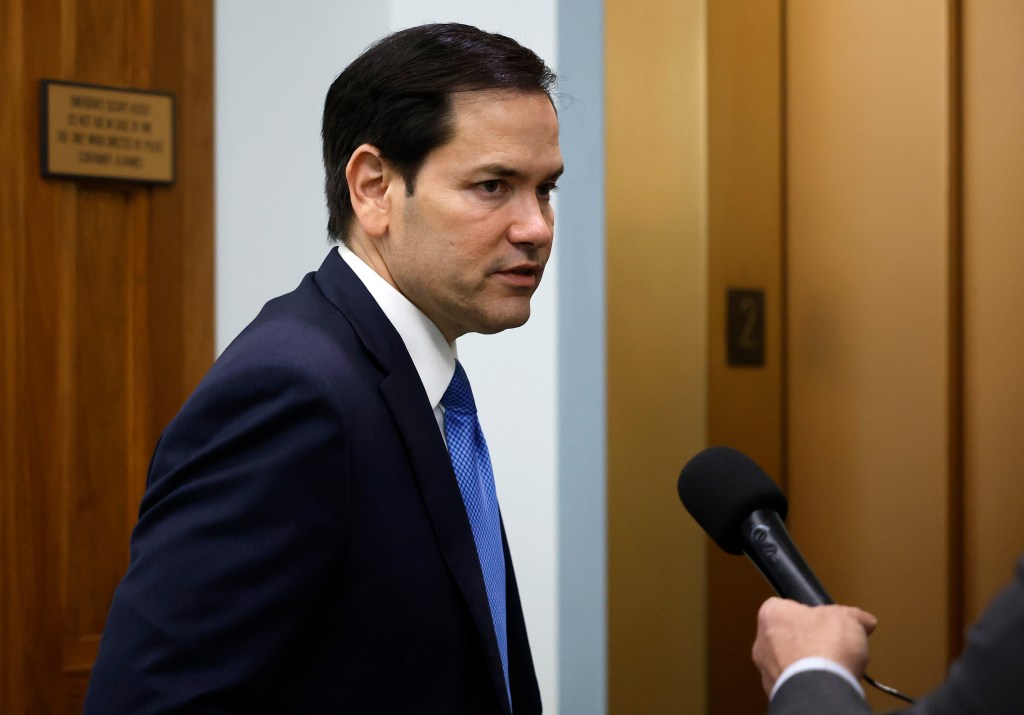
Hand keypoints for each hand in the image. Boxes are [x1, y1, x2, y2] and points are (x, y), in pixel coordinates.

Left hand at [752, 597, 877, 695]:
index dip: (810, 613)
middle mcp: (762, 641)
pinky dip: (808, 681)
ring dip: (807, 662)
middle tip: (830, 644)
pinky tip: (826, 682)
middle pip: (788, 635)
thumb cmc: (824, 649)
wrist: (820, 690)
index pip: (787, 606)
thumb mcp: (848, 618)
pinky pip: (794, 681)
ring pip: (788, 660)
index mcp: (771, 614)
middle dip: (808, 640)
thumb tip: (863, 620)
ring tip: (831, 666)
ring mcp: (767, 669)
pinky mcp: (777, 691)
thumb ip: (854, 616)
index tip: (825, 620)